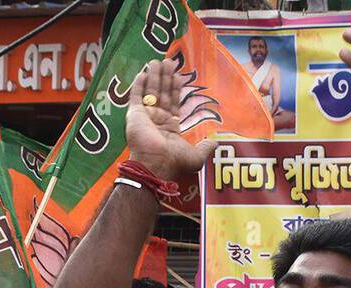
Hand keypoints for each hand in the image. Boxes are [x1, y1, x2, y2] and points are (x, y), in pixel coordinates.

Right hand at [126, 60, 217, 181]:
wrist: (154, 163)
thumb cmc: (173, 161)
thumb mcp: (196, 157)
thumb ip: (205, 148)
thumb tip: (216, 143)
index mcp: (169, 127)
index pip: (173, 103)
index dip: (175, 89)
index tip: (178, 75)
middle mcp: (156, 120)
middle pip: (162, 94)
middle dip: (165, 78)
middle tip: (168, 62)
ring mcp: (144, 117)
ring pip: (150, 92)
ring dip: (153, 76)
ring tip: (157, 61)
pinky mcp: (134, 115)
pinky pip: (135, 97)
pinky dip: (138, 85)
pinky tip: (143, 73)